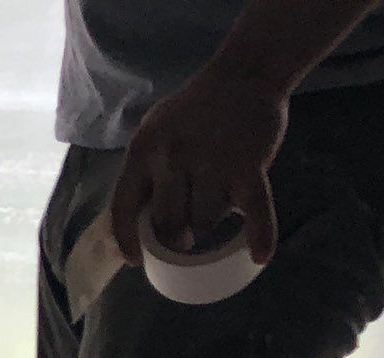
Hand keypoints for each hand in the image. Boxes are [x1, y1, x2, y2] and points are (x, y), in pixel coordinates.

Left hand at [109, 63, 291, 263]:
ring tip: (220, 203)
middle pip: (168, 224)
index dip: (127, 240)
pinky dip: (260, 234)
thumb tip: (133, 220)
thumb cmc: (195, 109)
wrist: (246, 72)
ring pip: (205, 221)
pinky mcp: (248, 164)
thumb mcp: (155, 132)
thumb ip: (144, 171)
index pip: (124, 209)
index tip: (136, 259)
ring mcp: (211, 161)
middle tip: (186, 234)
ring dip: (212, 222)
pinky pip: (254, 210)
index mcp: (143, 150)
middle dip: (176, 237)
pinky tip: (259, 255)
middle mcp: (172, 157)